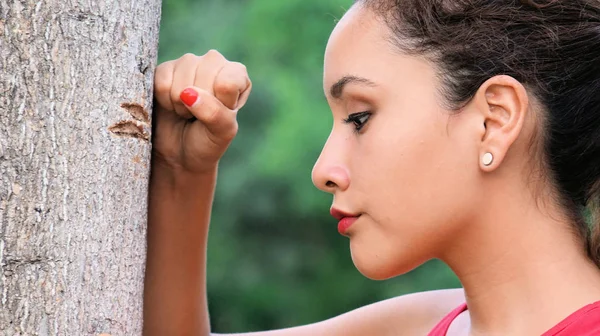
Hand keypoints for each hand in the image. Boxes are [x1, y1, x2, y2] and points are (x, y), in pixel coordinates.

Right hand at [152, 50, 251, 173]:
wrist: (179, 154)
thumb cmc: (207, 142)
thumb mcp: (221, 133)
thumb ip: (214, 113)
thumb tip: (189, 93)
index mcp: (237, 75)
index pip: (228, 82)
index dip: (218, 103)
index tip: (218, 115)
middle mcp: (214, 63)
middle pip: (204, 74)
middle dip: (198, 103)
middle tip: (199, 115)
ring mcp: (188, 62)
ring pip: (181, 77)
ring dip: (180, 103)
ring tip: (186, 111)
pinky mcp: (164, 68)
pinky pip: (161, 80)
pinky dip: (164, 100)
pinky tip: (171, 105)